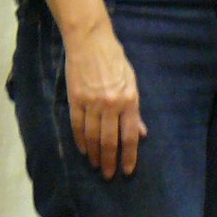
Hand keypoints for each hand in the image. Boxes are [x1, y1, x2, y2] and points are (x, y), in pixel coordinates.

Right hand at [62, 16, 145, 178]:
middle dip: (110, 161)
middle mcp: (111, 105)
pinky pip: (77, 126)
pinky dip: (80, 140)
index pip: (128, 136)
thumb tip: (141, 133)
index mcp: (129, 100)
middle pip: (109, 140)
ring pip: (92, 137)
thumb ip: (135, 110)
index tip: (127, 170)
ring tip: (96, 165)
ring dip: (94, 154)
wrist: (90, 41)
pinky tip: (83, 149)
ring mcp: (92, 103)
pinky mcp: (75, 99)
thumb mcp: (131, 81)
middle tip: (109, 175)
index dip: (128, 156)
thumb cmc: (114, 59)